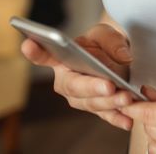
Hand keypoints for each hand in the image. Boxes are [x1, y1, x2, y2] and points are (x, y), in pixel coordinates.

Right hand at [20, 22, 134, 129]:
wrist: (115, 56)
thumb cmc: (103, 43)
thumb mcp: (107, 34)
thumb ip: (113, 41)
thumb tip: (124, 57)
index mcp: (61, 58)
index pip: (44, 55)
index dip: (35, 51)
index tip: (28, 44)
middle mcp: (66, 81)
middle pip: (74, 87)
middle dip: (92, 87)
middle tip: (109, 85)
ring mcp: (80, 97)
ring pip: (91, 103)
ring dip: (109, 102)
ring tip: (126, 97)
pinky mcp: (96, 108)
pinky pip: (105, 115)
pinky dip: (117, 118)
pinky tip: (127, 120)